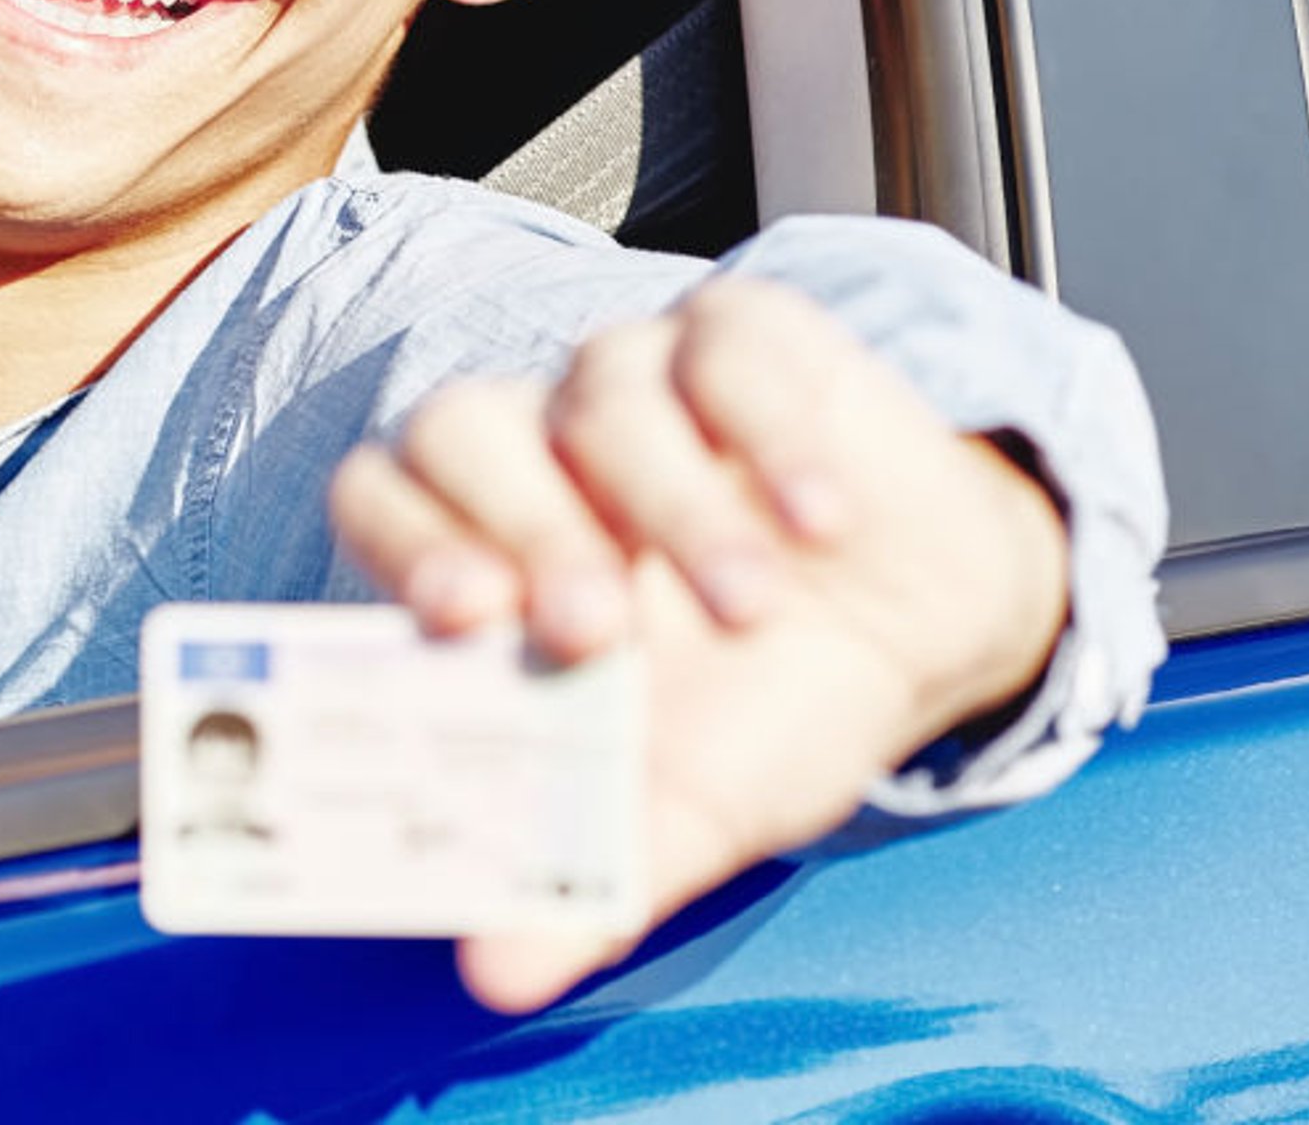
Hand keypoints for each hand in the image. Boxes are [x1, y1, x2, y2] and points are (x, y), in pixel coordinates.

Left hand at [325, 276, 1071, 1012]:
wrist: (928, 628)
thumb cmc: (769, 708)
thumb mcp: (688, 810)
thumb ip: (591, 882)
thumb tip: (497, 971)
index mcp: (490, 554)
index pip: (380, 498)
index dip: (401, 544)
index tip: (458, 620)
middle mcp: (541, 452)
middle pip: (461, 428)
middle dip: (523, 528)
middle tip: (591, 632)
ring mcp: (640, 381)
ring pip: (602, 391)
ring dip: (674, 506)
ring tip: (751, 606)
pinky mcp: (746, 337)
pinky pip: (725, 340)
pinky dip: (770, 431)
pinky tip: (819, 518)